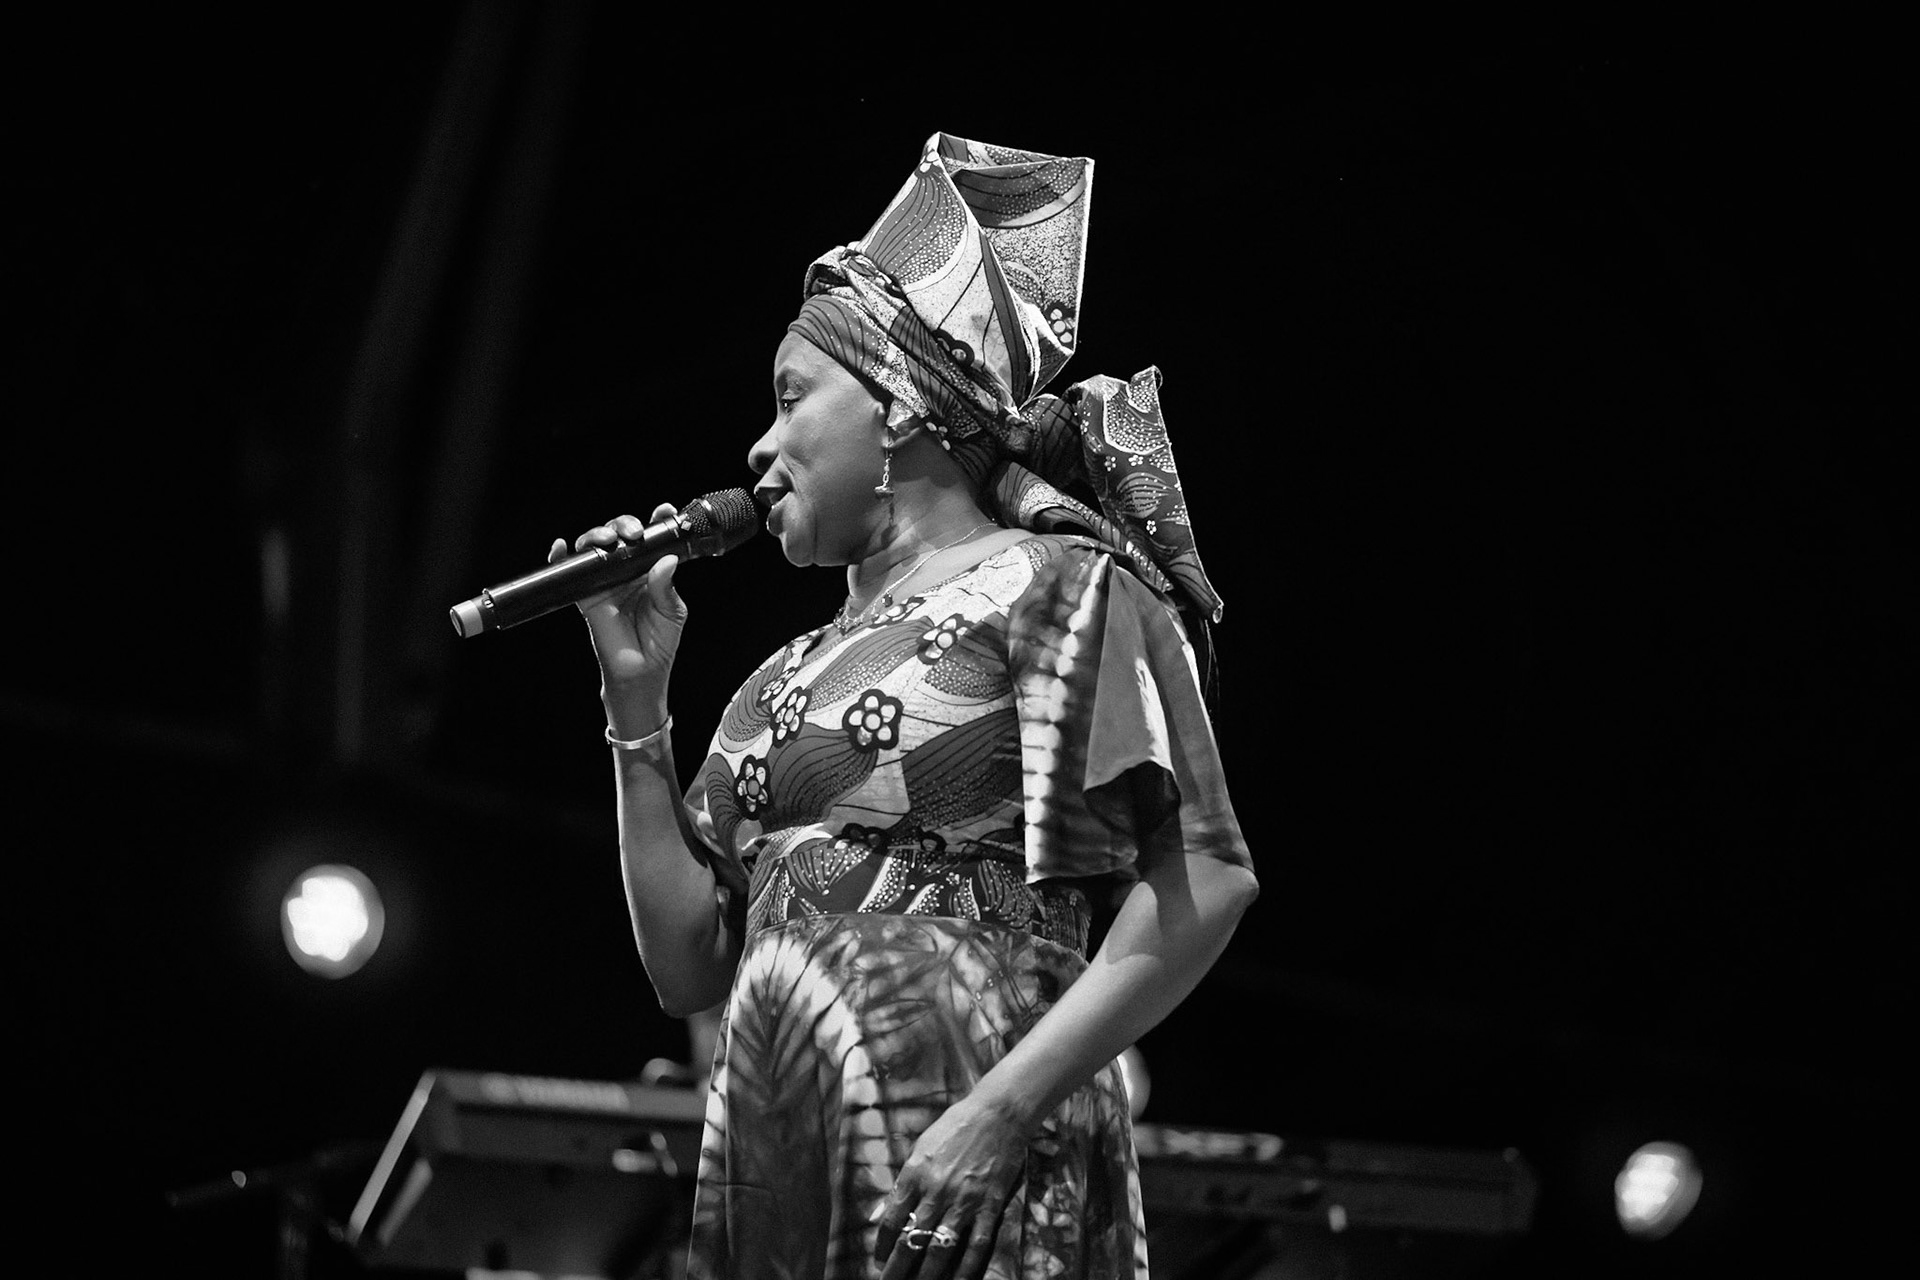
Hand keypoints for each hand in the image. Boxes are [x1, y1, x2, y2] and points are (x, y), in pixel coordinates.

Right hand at [550, 504, 686, 719]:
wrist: (641, 672)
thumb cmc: (660, 643)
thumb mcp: (672, 612)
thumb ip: (666, 587)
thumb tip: (666, 560)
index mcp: (651, 570)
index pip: (652, 539)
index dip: (657, 521)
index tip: (665, 511)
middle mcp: (627, 570)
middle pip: (620, 535)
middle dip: (624, 524)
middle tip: (634, 533)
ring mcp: (606, 580)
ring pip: (596, 546)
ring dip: (598, 534)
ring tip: (608, 540)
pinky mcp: (586, 594)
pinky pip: (570, 572)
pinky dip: (562, 557)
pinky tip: (562, 547)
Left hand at [873, 1094, 1027, 1279]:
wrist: (997, 1113)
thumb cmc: (955, 1126)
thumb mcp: (920, 1148)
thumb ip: (903, 1182)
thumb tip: (881, 1212)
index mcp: (915, 1174)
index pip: (892, 1219)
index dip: (882, 1244)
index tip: (878, 1260)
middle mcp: (936, 1191)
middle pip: (911, 1240)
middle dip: (897, 1268)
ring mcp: (964, 1200)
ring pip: (940, 1248)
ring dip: (927, 1275)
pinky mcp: (990, 1205)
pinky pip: (977, 1244)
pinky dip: (966, 1268)